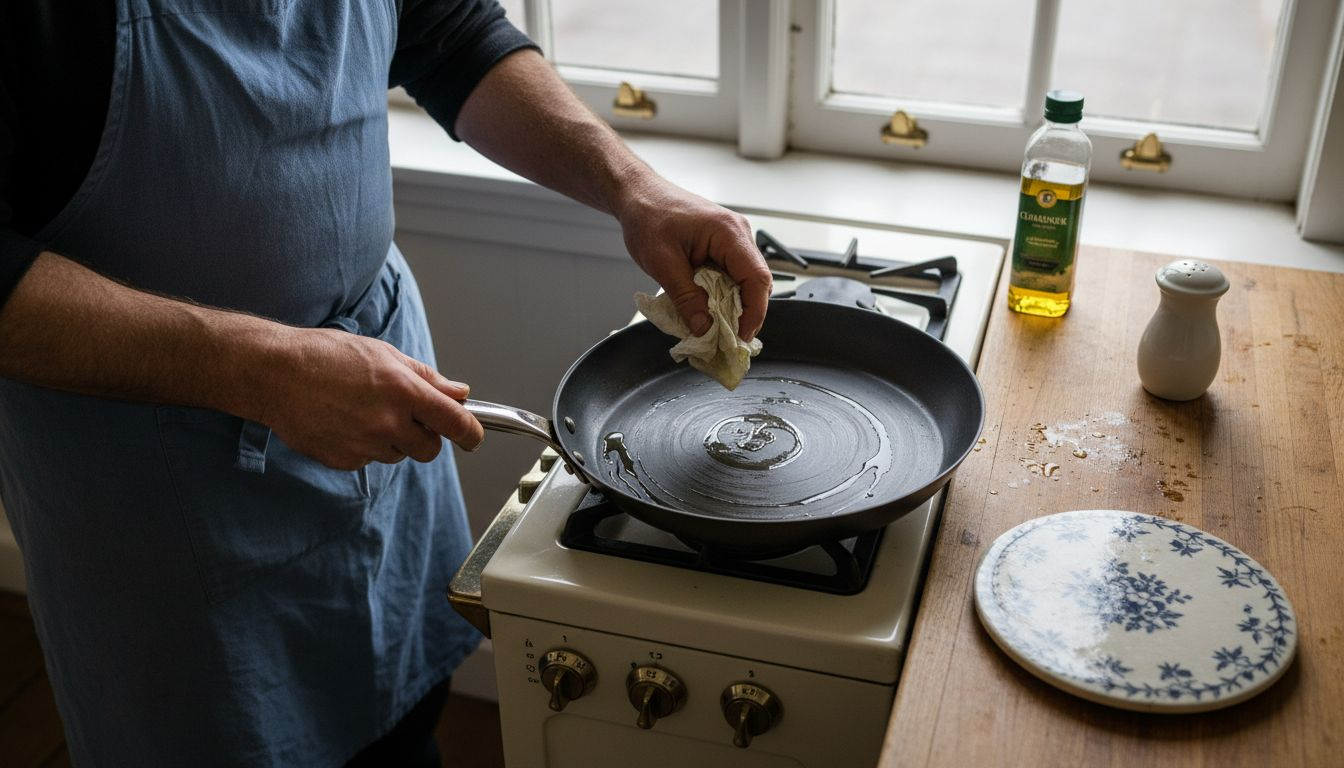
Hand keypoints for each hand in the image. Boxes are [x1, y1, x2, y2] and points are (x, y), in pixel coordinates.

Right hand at [255, 327, 484, 470]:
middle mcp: (387, 421)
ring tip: (362, 410)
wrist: (275, 374)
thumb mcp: (384, 354)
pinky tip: (344, 422)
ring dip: (391, 439)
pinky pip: (369, 460)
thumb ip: (426, 378)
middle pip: (430, 449)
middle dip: (426, 436)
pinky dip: (364, 446)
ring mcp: (364, 445)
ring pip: (398, 454)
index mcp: (403, 390)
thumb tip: (460, 393)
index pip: (455, 423)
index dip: (472, 433)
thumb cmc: (327, 356)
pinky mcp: (344, 461)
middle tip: (406, 415)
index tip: (474, 437)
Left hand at [616, 178, 771, 340]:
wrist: (638, 195)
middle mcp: (737, 234)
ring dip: (732, 306)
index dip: (754, 313)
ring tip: (716, 328)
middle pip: (756, 283)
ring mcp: (732, 239)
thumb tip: (704, 328)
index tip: (741, 336)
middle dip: (744, 314)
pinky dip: (723, 296)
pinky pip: (732, 276)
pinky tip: (709, 310)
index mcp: (728, 233)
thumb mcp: (662, 263)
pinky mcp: (723, 246)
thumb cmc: (648, 217)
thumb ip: (685, 298)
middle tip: (727, 340)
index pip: (757, 279)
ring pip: (744, 282)